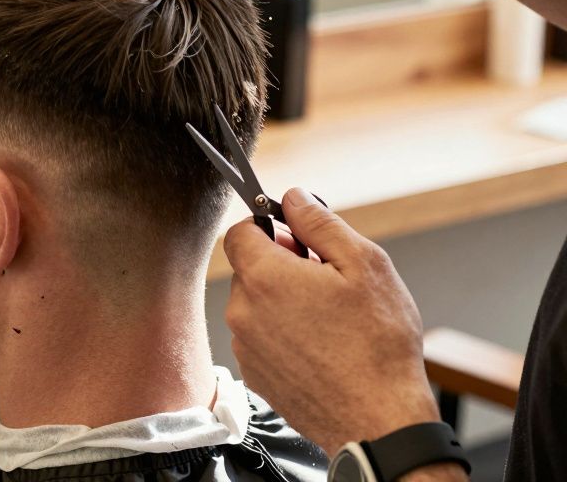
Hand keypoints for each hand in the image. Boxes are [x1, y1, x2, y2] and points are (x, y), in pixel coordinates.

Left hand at [224, 187, 440, 453]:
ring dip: (284, 300)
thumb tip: (294, 197)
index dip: (269, 226)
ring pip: (256, 303)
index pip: (240, 231)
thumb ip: (320, 223)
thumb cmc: (377, 343)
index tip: (298, 236)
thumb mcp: (362, 264)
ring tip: (330, 317)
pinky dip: (284, 332)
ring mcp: (245, 346)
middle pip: (250, 267)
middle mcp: (243, 311)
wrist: (378, 419)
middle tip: (327, 278)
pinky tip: (322, 345)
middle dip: (282, 263)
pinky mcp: (255, 374)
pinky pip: (261, 336)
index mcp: (263, 277)